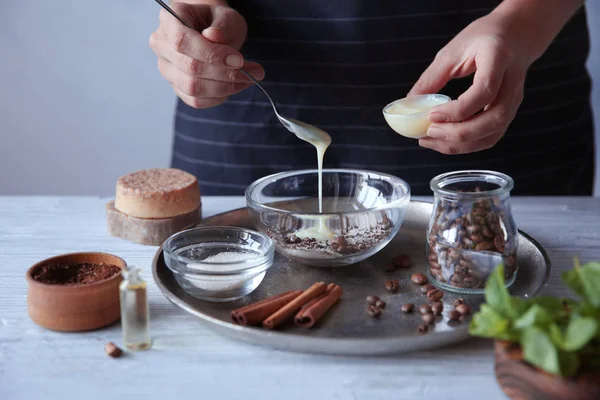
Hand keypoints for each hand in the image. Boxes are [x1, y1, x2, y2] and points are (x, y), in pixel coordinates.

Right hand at [149, 2, 263, 108]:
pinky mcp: (177, 87)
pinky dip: (219, 97)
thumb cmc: (218, 22)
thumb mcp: (226, 16)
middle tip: (256, 71)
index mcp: (169, 20)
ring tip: (249, 78)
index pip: (182, 40)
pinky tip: (234, 86)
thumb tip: (214, 37)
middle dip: (226, 73)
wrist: (211, 32)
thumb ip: (222, 26)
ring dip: (226, 87)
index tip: (239, 59)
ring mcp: (166, 68)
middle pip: (190, 67)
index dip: (211, 54)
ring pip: (192, 88)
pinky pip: (196, 101)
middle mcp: (161, 45)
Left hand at [407, 12, 530, 154]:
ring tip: (431, 140)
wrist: (516, 35)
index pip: (484, 91)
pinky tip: (445, 140)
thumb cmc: (482, 39)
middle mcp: (512, 83)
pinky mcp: (509, 112)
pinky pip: (490, 136)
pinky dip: (467, 145)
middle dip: (459, 133)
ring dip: (461, 144)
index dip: (458, 109)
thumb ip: (431, 78)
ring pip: (494, 133)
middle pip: (494, 119)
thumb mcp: (453, 51)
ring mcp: (514, 100)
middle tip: (429, 132)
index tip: (432, 115)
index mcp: (498, 59)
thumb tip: (408, 104)